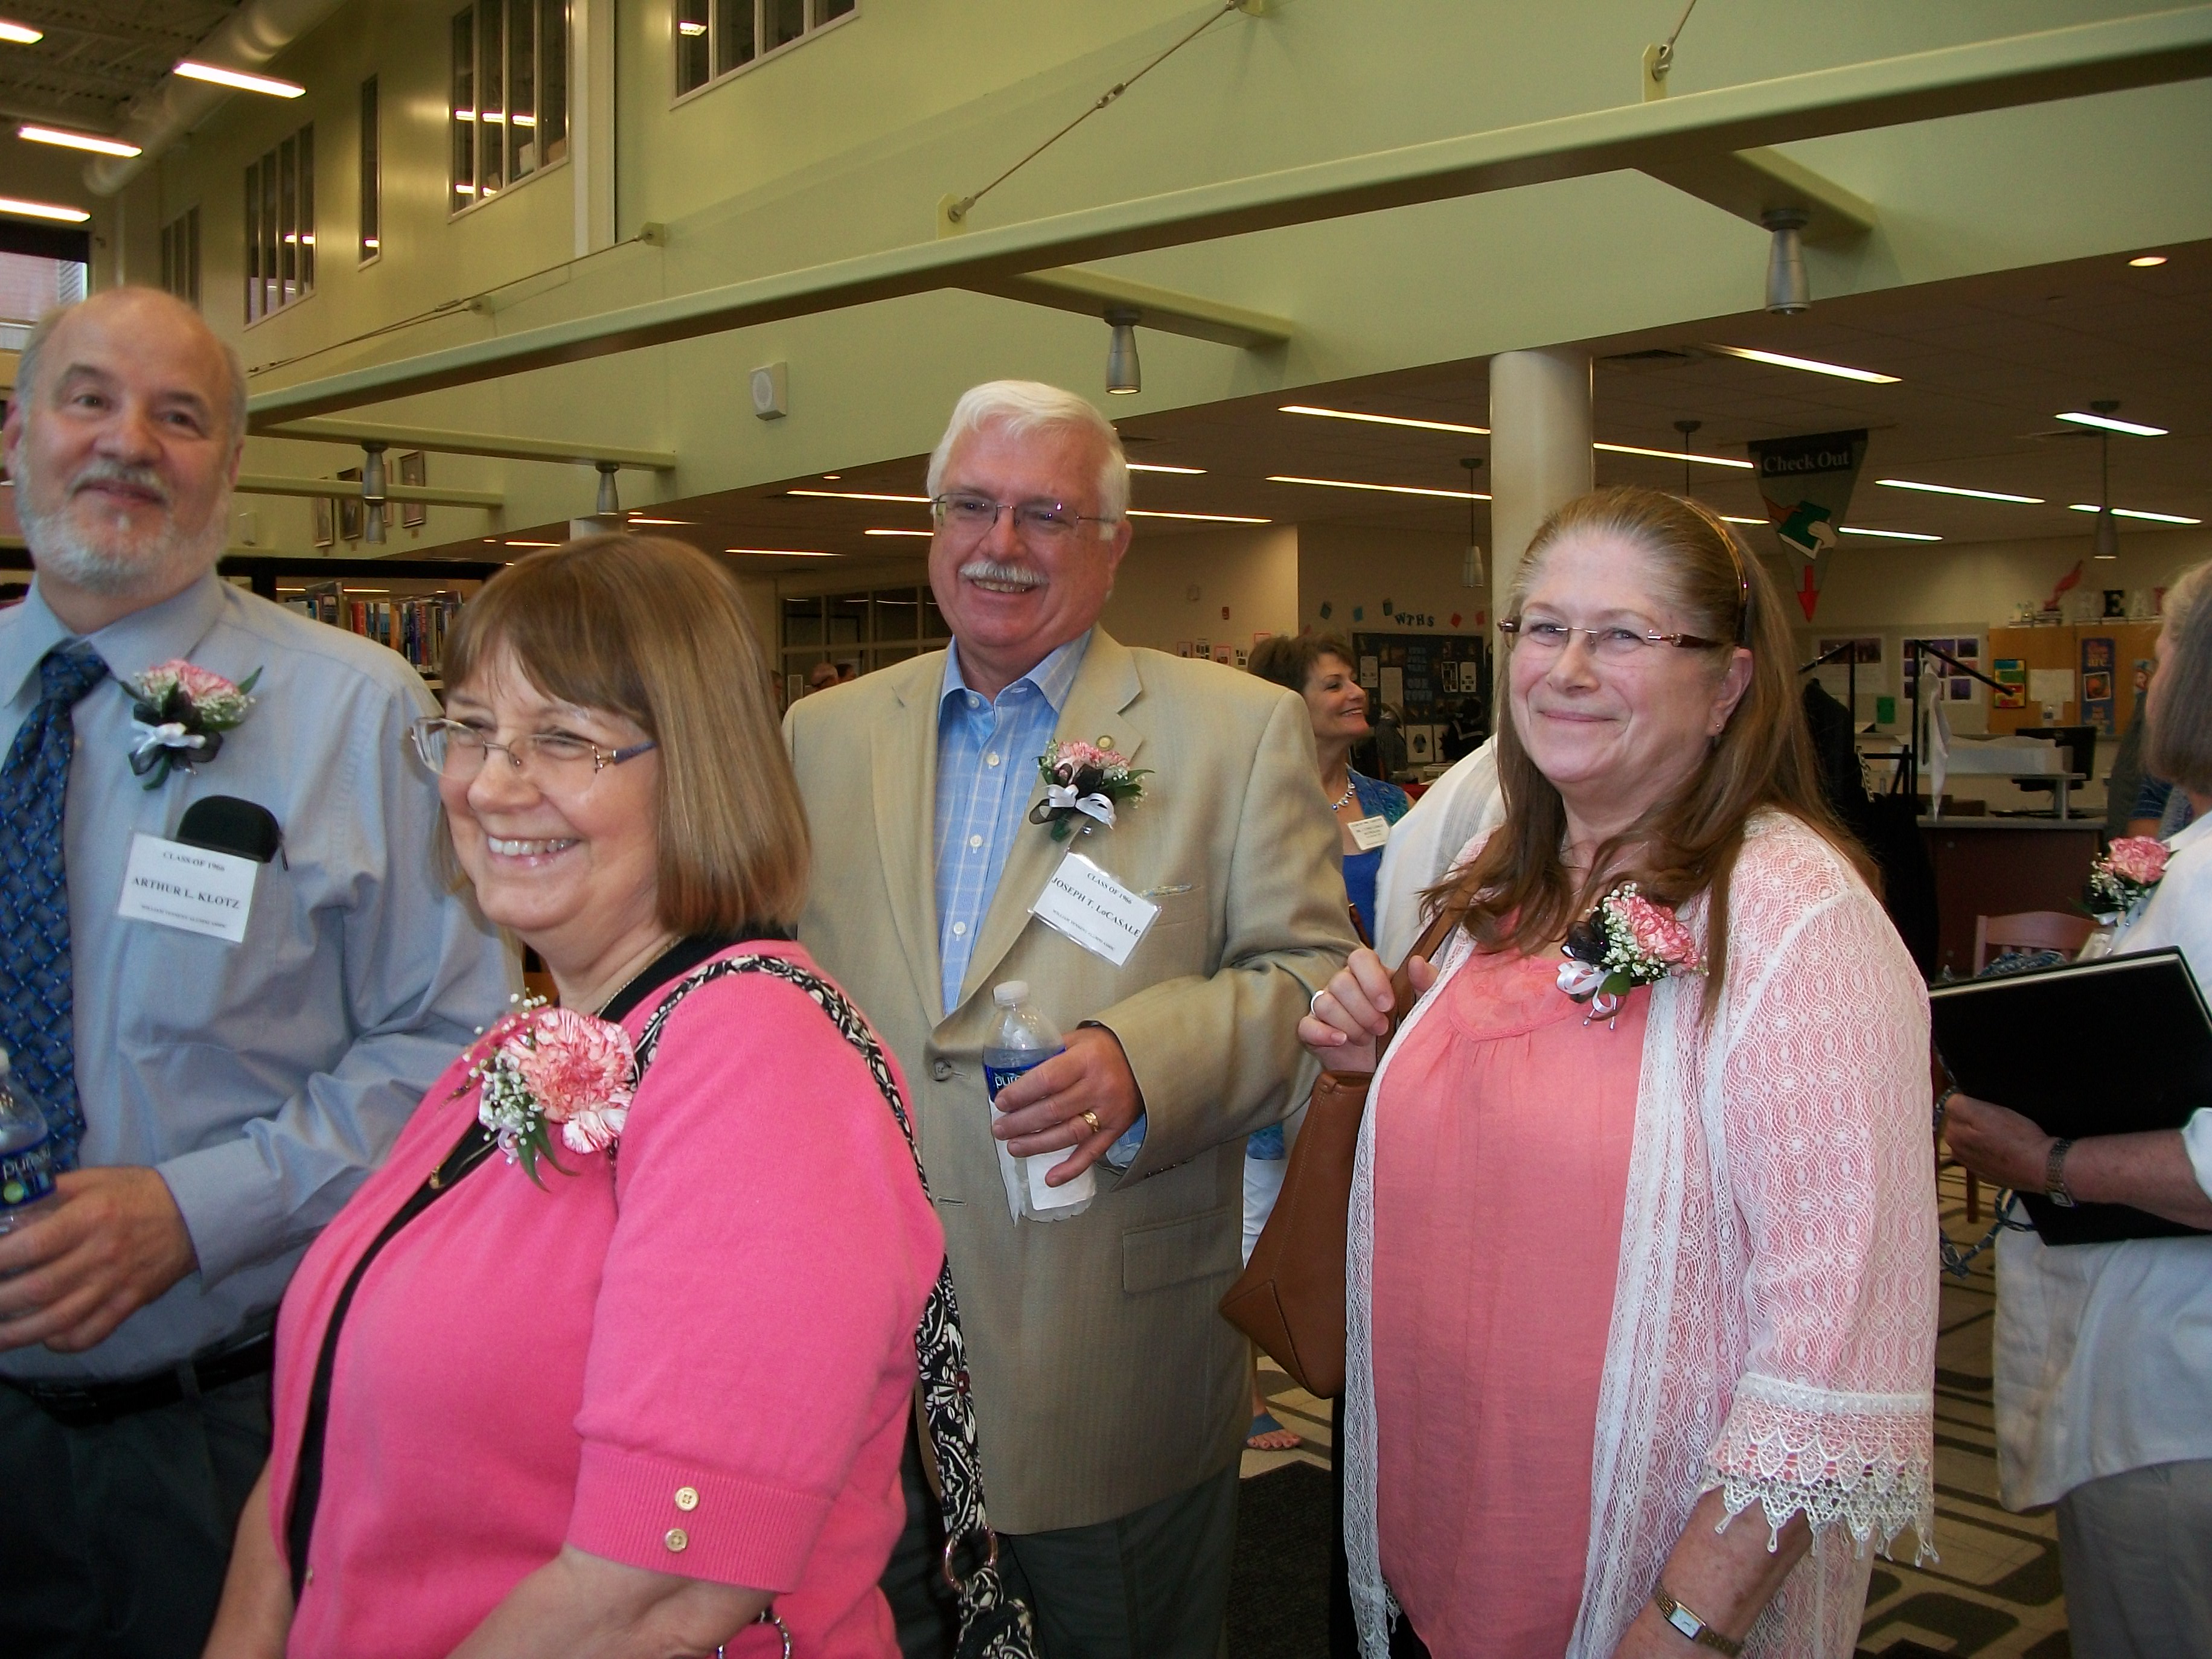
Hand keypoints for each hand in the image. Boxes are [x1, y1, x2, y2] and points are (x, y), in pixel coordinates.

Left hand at [0, 1166, 198, 1352]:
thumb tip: (7, 1211)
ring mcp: (116, 1283)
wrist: (195, 1214)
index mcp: (89, 1217)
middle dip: (1, 1301)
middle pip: (40, 1289)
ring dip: (19, 1334)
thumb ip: (50, 1192)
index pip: (33, 1245)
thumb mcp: (93, 1179)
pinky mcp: (130, 1303)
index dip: (0, 1259)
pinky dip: (64, 1342)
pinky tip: (46, 1338)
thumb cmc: (136, 1193)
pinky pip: (92, 1333)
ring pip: (60, 1320)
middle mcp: (101, 1254)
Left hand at [989, 1025, 1142, 1186]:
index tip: (1001, 1103)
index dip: (1021, 1093)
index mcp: (1086, 1059)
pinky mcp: (1117, 1130)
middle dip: (1021, 1123)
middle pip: (1054, 1110)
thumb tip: (1015, 1075)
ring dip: (1037, 1145)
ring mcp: (1109, 1111)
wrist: (1148, 1058)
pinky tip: (1050, 1178)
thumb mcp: (1078, 1039)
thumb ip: (1050, 1054)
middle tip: (999, 1130)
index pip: (1047, 1079)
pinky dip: (1071, 1168)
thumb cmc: (1106, 1047)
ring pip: (1068, 1134)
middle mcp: (1098, 1086)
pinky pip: (1092, 1152)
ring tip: (1014, 1148)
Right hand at [1296, 948, 1435, 1074]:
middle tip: (1382, 1028)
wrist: (1390, 1068)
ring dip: (1350, 1025)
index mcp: (1370, 974)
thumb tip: (1417, 962)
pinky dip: (1323, 1034)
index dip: (1372, 980)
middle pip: (1341, 982)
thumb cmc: (1406, 1032)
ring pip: (1324, 1002)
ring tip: (1367, 1039)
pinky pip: (1307, 1025)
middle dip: (1364, 1011)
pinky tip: (1341, 1041)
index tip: (1388, 1005)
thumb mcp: (1423, 1008)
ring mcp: (1326, 1006)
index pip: (1360, 958)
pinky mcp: (1313, 1029)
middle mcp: (1345, 985)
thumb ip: (1427, 984)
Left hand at [1941, 1095, 2056, 1191]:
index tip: (1988, 1109)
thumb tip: (1952, 1101)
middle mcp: (1955, 1148)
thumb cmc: (2018, 1136)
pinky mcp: (1981, 1174)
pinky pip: (1979, 1155)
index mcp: (1953, 1131)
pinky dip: (1986, 1153)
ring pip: (1969, 1139)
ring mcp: (1968, 1163)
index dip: (1972, 1103)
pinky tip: (2001, 1152)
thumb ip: (1961, 1105)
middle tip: (1997, 1123)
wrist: (2040, 1166)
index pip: (1954, 1106)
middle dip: (1973, 1121)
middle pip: (1959, 1123)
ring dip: (1978, 1137)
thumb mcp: (1990, 1110)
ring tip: (2001, 1139)